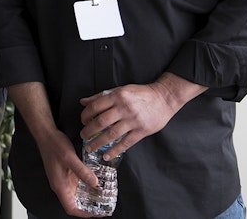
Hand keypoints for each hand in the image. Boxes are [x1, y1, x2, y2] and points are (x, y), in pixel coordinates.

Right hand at [32, 127, 99, 217]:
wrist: (46, 134)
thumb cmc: (53, 145)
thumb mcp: (69, 157)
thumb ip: (82, 171)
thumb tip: (95, 183)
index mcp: (59, 185)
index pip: (70, 208)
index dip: (83, 213)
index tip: (96, 213)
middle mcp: (60, 184)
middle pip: (75, 203)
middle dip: (88, 207)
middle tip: (103, 207)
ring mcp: (63, 179)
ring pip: (77, 194)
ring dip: (88, 198)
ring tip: (102, 197)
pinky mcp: (66, 173)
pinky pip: (77, 185)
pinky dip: (86, 187)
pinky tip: (95, 182)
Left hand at [79, 76, 204, 158]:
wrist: (164, 98)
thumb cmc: (140, 93)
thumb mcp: (120, 90)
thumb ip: (101, 96)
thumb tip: (83, 102)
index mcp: (117, 96)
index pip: (95, 106)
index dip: (85, 115)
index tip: (82, 121)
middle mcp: (124, 108)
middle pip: (101, 121)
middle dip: (88, 130)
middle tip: (82, 136)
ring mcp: (133, 120)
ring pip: (111, 134)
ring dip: (98, 142)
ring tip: (89, 147)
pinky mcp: (142, 131)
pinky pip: (126, 143)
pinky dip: (115, 150)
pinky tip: (107, 155)